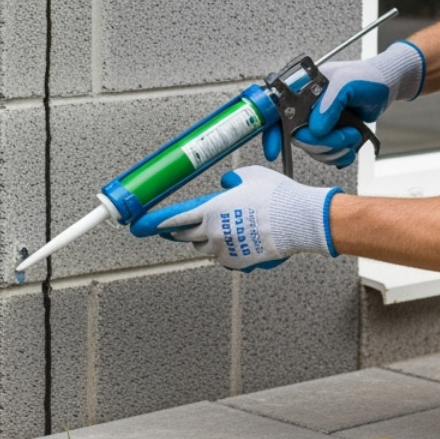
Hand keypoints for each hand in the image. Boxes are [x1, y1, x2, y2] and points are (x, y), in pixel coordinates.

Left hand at [129, 166, 342, 271]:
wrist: (297, 220)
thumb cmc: (276, 198)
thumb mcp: (249, 176)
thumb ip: (232, 182)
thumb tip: (227, 185)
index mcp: (210, 211)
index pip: (174, 218)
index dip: (156, 223)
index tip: (142, 226)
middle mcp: (213, 233)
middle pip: (184, 236)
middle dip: (177, 232)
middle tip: (172, 229)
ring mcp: (225, 250)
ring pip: (203, 248)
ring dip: (202, 240)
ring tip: (213, 231)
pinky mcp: (238, 262)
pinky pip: (222, 258)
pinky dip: (223, 250)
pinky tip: (234, 241)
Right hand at [263, 40, 423, 166]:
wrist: (388, 86)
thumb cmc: (367, 77)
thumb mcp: (347, 83)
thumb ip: (329, 103)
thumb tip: (316, 128)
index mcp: (302, 89)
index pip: (276, 112)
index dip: (272, 132)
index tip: (273, 150)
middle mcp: (306, 107)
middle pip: (298, 137)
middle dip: (323, 142)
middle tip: (344, 134)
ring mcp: (317, 122)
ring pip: (313, 149)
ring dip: (335, 148)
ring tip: (352, 133)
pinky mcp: (329, 135)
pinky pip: (326, 155)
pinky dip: (340, 154)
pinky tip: (351, 144)